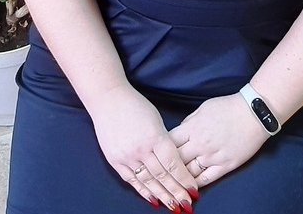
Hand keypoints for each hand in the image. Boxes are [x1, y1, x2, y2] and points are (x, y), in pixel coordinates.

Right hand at [89, 83, 197, 210]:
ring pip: (148, 181)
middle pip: (162, 176)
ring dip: (162, 196)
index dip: (184, 180)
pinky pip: (131, 180)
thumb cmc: (135, 105)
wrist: (108, 99)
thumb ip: (163, 140)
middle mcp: (142, 148)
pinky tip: (153, 200)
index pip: (173, 164)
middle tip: (187, 205)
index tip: (194, 191)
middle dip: (176, 193)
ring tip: (173, 207)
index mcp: (155, 136)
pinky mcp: (115, 160)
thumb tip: (173, 160)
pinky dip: (143, 191)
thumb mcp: (156, 119)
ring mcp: (127, 156)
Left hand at [169, 93, 269, 186]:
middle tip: (161, 171)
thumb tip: (179, 132)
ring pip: (188, 172)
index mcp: (193, 127)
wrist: (253, 113)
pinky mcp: (225, 166)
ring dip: (179, 178)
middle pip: (176, 159)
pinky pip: (206, 179)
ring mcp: (212, 156)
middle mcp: (200, 143)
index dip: (161, 148)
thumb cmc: (228, 107)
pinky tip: (189, 187)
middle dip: (167, 165)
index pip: (169, 142)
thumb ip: (189, 122)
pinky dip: (195, 185)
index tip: (158, 153)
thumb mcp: (203, 108)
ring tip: (172, 183)